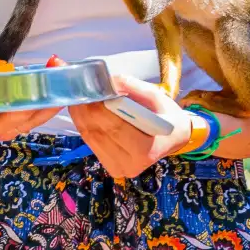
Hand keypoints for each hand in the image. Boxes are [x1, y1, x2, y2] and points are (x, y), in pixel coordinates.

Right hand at [0, 82, 61, 153]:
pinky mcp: (15, 129)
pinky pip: (34, 120)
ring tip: (60, 80)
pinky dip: (47, 106)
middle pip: (14, 117)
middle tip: (47, 76)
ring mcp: (4, 133)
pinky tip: (60, 91)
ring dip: (46, 102)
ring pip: (29, 120)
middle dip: (31, 97)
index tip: (10, 78)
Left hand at [68, 74, 192, 178]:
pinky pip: (92, 144)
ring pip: (91, 139)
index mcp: (147, 149)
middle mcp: (131, 164)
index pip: (116, 127)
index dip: (98, 109)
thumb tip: (109, 80)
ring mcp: (120, 169)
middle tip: (77, 91)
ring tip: (76, 98)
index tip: (88, 91)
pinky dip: (84, 125)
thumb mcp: (157, 97)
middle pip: (100, 133)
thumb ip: (133, 87)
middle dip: (85, 111)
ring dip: (80, 117)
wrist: (173, 138)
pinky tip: (81, 111)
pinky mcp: (111, 167)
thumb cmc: (166, 116)